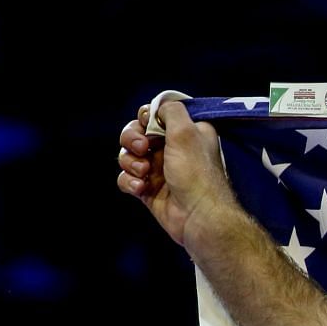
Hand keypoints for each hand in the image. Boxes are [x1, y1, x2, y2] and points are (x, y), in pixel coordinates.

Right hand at [116, 98, 236, 248]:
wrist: (199, 219)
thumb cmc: (196, 175)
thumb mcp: (187, 132)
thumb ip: (172, 111)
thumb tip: (160, 106)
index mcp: (188, 133)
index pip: (157, 115)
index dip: (146, 118)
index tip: (148, 124)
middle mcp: (174, 150)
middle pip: (137, 133)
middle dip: (131, 138)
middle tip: (141, 148)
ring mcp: (160, 170)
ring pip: (128, 155)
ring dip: (130, 161)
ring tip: (144, 172)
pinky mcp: (149, 189)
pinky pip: (127, 178)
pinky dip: (129, 181)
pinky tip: (140, 188)